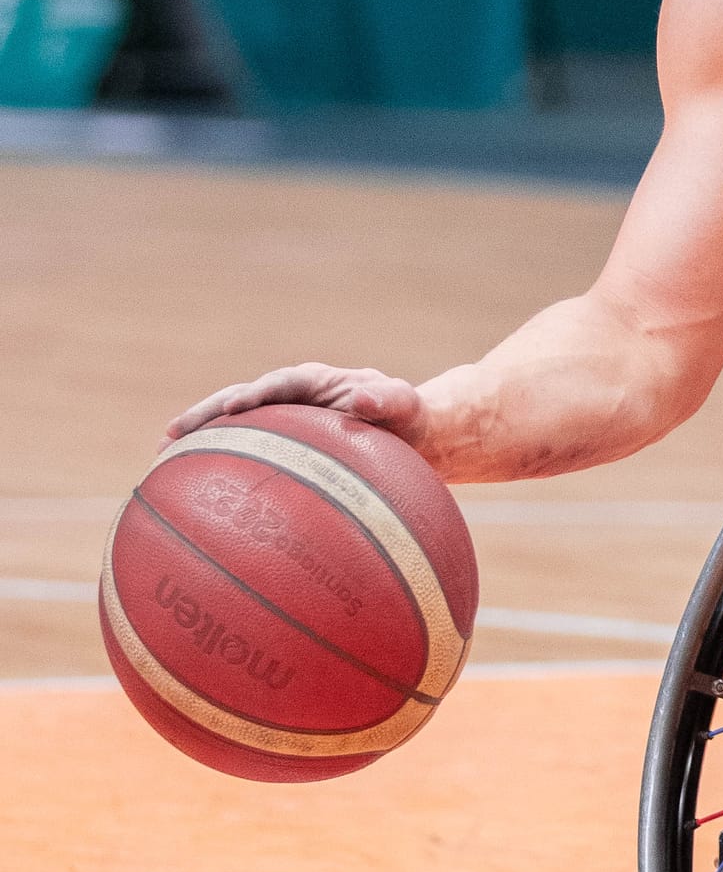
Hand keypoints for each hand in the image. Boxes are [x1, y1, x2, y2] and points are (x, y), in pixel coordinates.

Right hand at [166, 363, 430, 450]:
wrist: (411, 432)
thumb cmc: (408, 416)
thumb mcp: (405, 405)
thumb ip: (387, 400)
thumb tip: (361, 399)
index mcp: (315, 381)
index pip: (277, 384)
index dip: (253, 394)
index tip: (233, 409)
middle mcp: (291, 396)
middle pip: (239, 401)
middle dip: (204, 415)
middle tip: (170, 434)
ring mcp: (282, 420)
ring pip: (234, 426)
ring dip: (199, 437)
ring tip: (162, 457)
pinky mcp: (281, 445)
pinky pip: (247, 452)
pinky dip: (220, 463)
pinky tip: (193, 490)